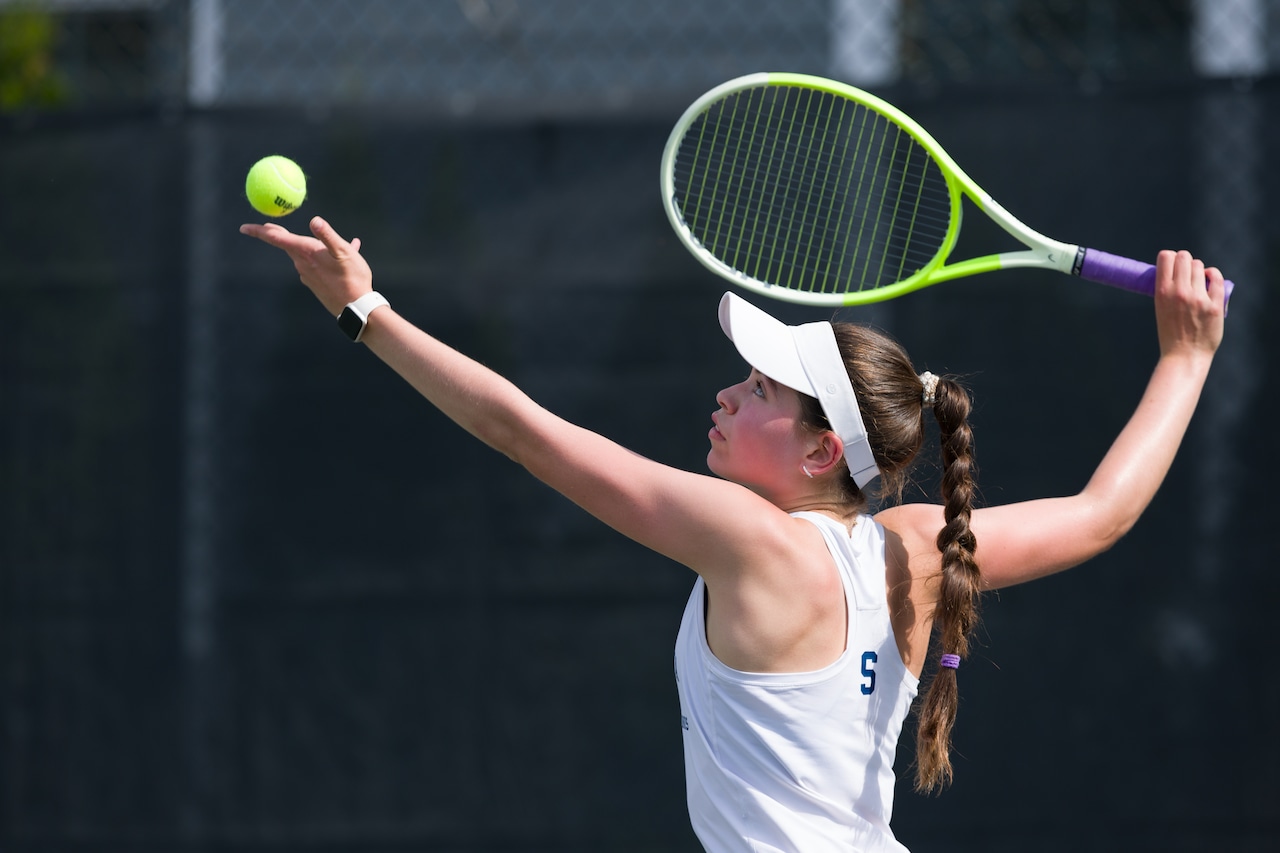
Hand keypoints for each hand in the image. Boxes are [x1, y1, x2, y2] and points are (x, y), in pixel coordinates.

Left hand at [240, 216, 371, 315]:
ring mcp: (307, 275)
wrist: (356, 308)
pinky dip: (324, 259)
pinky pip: (315, 266)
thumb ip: (327, 235)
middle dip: (277, 234)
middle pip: (286, 245)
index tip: (243, 228)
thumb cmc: (352, 278)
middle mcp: (302, 264)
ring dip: (312, 247)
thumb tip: (314, 220)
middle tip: (268, 227)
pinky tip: (341, 260)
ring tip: (333, 244)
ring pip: (304, 255)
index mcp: (306, 252)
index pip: (276, 238)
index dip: (259, 231)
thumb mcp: (344, 252)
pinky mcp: (315, 284)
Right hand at [1153, 249, 1224, 362]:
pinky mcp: (1215, 305)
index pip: (1166, 257)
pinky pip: (1216, 278)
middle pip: (1184, 257)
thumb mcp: (1160, 308)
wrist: (1184, 355)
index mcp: (1162, 292)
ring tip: (1197, 279)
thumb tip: (1175, 270)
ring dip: (1198, 269)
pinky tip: (1209, 278)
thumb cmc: (1170, 333)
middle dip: (1184, 261)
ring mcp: (1198, 298)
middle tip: (1185, 272)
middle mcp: (1180, 292)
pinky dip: (1213, 274)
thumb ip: (1167, 290)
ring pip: (1199, 266)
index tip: (1172, 265)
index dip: (1169, 257)